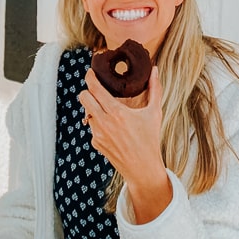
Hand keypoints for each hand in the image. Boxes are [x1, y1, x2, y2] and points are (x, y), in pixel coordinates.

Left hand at [79, 65, 171, 222]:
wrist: (143, 168)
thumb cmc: (150, 139)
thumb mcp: (155, 113)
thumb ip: (155, 89)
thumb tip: (154, 69)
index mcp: (117, 112)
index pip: (95, 89)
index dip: (90, 77)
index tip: (91, 71)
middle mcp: (104, 122)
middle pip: (83, 98)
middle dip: (87, 91)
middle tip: (95, 88)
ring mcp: (98, 134)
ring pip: (87, 112)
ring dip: (93, 107)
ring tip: (105, 107)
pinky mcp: (96, 143)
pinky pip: (92, 126)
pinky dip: (98, 122)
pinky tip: (110, 124)